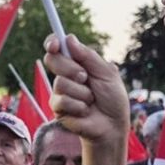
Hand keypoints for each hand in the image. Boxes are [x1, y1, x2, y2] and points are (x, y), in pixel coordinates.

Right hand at [44, 34, 129, 148]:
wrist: (113, 125)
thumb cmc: (113, 99)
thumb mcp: (106, 73)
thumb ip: (88, 56)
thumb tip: (69, 39)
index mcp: (77, 63)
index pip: (57, 48)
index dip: (52, 43)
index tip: (54, 45)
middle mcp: (65, 75)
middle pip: (52, 60)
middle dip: (70, 68)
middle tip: (85, 77)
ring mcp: (60, 92)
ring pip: (60, 82)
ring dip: (81, 92)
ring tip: (91, 100)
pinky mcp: (58, 108)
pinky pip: (61, 101)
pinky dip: (78, 105)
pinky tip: (85, 111)